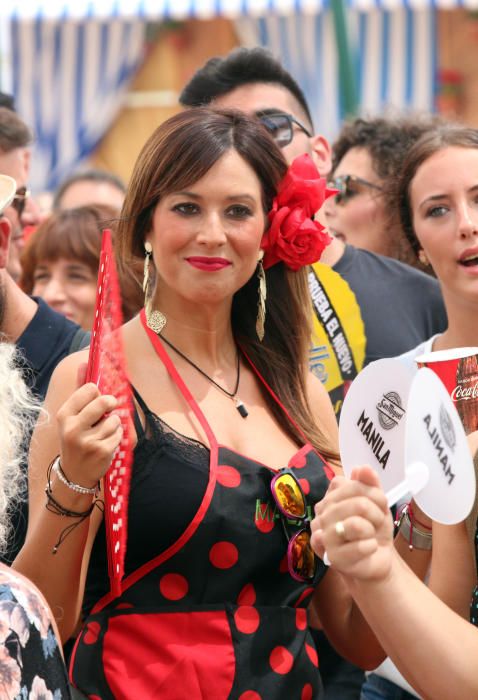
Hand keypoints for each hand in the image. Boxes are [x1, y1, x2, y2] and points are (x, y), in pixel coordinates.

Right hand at [56, 379, 122, 489]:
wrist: (74, 474)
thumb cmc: (75, 439)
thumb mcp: (72, 417)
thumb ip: (80, 390)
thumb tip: (84, 363)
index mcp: (64, 415)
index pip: (89, 389)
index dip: (97, 392)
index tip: (97, 398)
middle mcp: (72, 428)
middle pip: (103, 401)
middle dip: (111, 403)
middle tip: (109, 407)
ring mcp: (87, 441)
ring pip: (114, 419)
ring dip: (114, 424)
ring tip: (105, 432)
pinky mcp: (101, 451)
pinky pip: (120, 434)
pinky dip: (118, 436)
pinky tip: (108, 443)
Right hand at [310, 466, 393, 580]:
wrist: (377, 559)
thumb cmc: (373, 529)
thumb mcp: (376, 503)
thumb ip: (370, 483)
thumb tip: (362, 468)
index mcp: (330, 499)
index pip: (348, 484)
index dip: (371, 492)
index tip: (379, 503)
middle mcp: (321, 515)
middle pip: (358, 503)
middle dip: (377, 514)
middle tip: (377, 523)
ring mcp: (323, 536)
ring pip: (356, 524)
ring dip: (373, 531)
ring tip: (370, 536)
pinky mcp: (331, 557)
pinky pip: (359, 546)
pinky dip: (371, 547)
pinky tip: (368, 549)